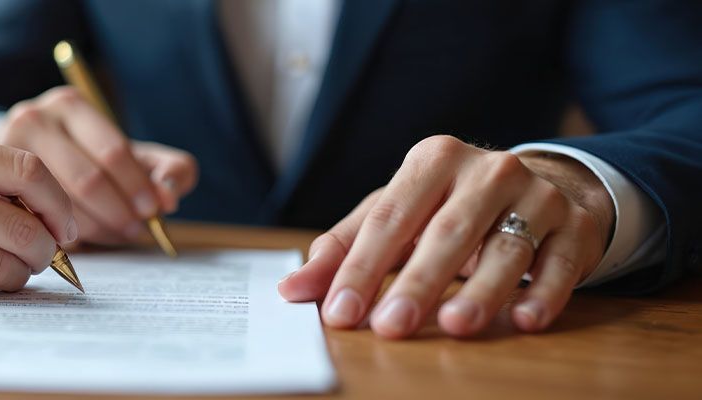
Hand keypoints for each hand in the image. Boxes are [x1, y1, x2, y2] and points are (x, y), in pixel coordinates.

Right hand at [0, 86, 197, 243]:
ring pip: (60, 205)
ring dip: (95, 230)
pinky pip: (34, 222)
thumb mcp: (128, 156)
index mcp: (69, 104)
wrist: (13, 162)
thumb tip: (169, 196)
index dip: (138, 187)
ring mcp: (2, 151)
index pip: (112, 151)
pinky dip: (63, 238)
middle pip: (86, 180)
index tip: (153, 211)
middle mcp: (31, 119)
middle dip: (119, 212)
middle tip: (136, 230)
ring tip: (112, 234)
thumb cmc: (83, 160)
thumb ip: (165, 169)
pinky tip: (78, 239)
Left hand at [278, 135, 614, 337]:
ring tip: (455, 325)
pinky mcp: (577, 224)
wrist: (545, 183)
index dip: (362, 268)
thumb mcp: (398, 214)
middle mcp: (487, 170)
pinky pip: (560, 261)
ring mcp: (538, 194)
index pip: (389, 218)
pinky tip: (526, 319)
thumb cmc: (451, 205)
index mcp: (433, 160)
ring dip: (481, 290)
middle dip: (416, 282)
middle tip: (390, 326)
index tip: (339, 313)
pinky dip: (544, 291)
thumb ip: (345, 249)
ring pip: (505, 247)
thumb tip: (292, 289)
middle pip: (446, 231)